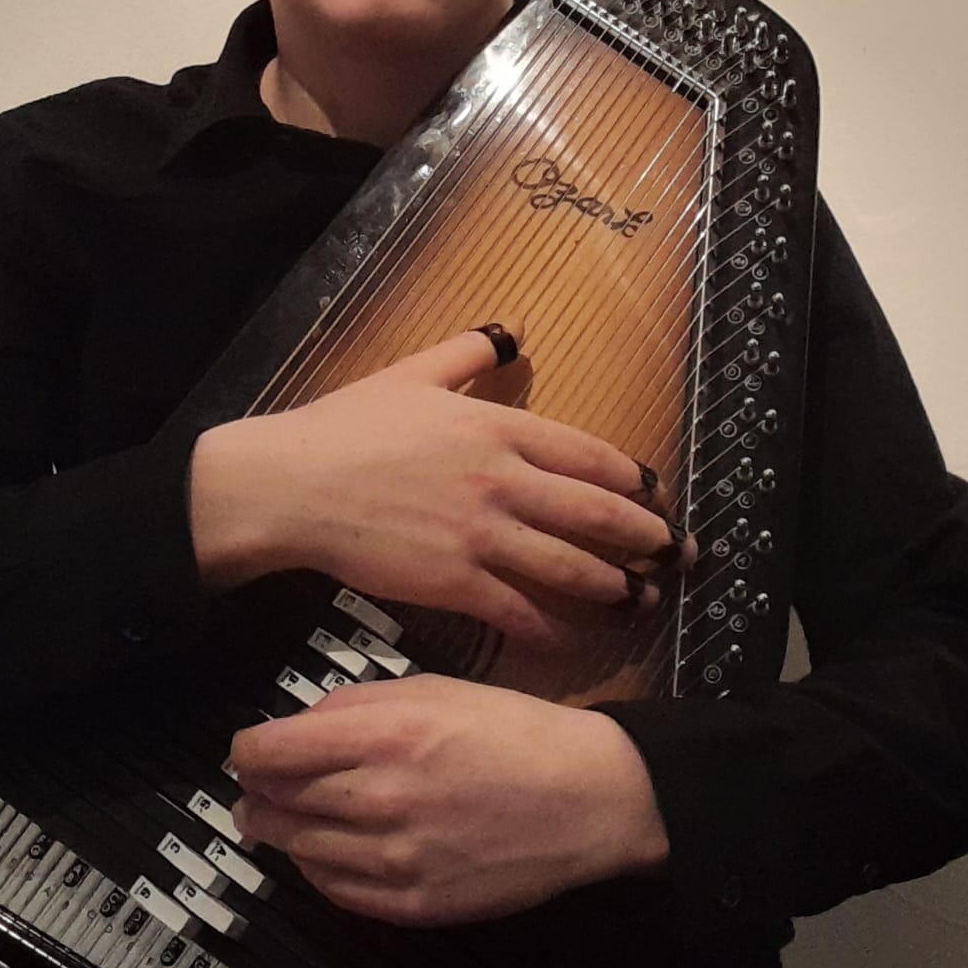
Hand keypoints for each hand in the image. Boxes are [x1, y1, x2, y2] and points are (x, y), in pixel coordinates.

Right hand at [189, 328, 692, 644]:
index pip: (589, 453)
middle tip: (676, 553)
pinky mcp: (455, 582)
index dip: (632, 477)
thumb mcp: (412, 374)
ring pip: (570, 566)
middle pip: (596, 512)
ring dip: (615, 587)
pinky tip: (572, 639)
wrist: (292, 485)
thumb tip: (510, 328)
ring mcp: (482, 534)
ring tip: (641, 599)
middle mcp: (503, 479)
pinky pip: (519, 611)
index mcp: (498, 426)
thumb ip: (468, 354)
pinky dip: (552, 628)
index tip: (656, 491)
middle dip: (645, 537)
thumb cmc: (345, 426)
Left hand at [228, 673, 669, 925]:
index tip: (247, 749)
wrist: (589, 799)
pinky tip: (323, 849)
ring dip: (279, 831)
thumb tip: (303, 723)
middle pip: (274, 803)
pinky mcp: (412, 903)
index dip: (247, 750)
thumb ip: (362, 702)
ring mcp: (397, 857)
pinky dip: (316, 868)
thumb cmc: (519, 735)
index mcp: (390, 735)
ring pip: (297, 849)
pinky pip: (334, 890)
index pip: (272, 750)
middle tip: (256, 786)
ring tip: (279, 818)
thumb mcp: (440, 688)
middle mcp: (384, 798)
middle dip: (256, 791)